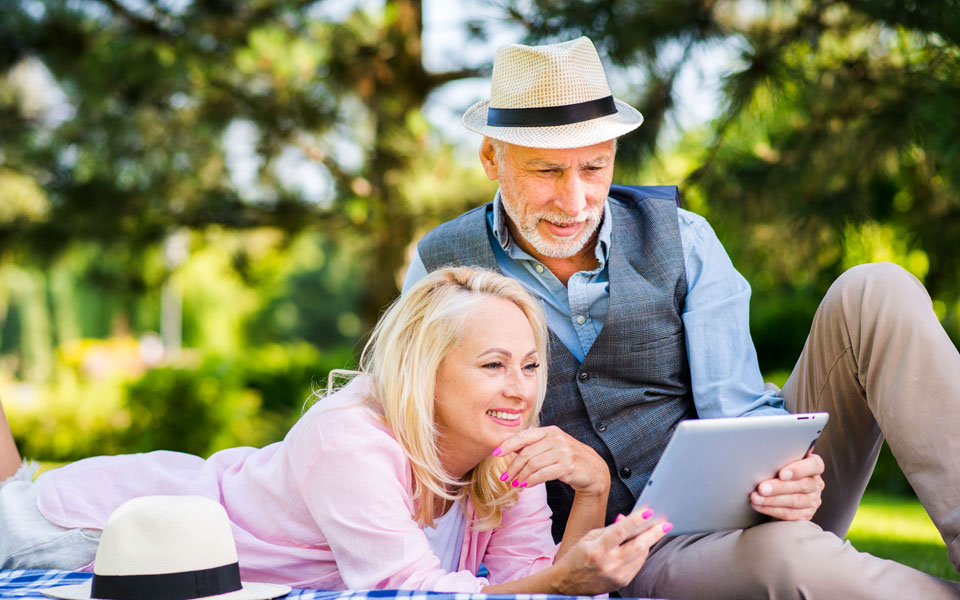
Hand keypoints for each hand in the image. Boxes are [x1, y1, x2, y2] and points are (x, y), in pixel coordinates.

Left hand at [495, 426, 609, 495]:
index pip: (524, 437)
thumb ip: (532, 445)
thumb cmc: (567, 458)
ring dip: (521, 476)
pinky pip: (543, 474)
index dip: (507, 445)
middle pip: (527, 453)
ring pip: (533, 465)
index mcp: (549, 431)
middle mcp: (556, 439)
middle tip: (505, 477)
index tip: (495, 454)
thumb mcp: (550, 447)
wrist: (593, 470)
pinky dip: (531, 481)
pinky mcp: (568, 465)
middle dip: (513, 466)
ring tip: (515, 483)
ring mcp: (563, 451)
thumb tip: (507, 445)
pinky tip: (526, 485)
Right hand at [550, 509, 669, 594]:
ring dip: (648, 542)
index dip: (635, 520)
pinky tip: (642, 546)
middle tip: (665, 524)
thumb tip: (626, 520)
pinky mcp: (622, 582)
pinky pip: (637, 565)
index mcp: (597, 549)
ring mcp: (616, 575)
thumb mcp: (588, 538)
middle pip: (638, 546)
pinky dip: (641, 554)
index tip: (648, 512)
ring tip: (654, 532)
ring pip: (641, 556)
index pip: (620, 531)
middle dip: (654, 534)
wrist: (568, 583)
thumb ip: (609, 529)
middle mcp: (608, 563)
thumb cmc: (577, 557)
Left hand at [750, 451, 824, 520]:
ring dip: (772, 500)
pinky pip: (789, 514)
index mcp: (813, 465)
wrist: (778, 487)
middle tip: (761, 488)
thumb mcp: (782, 459)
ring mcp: (813, 500)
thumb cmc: (779, 468)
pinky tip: (759, 506)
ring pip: (794, 501)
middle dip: (779, 487)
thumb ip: (782, 454)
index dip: (799, 469)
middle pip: (802, 485)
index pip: (815, 466)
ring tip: (755, 497)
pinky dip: (772, 510)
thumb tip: (771, 445)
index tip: (782, 473)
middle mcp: (816, 483)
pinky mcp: (805, 514)